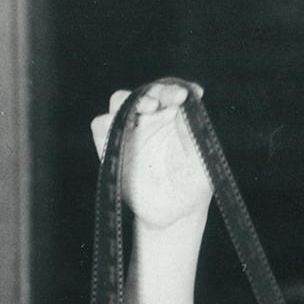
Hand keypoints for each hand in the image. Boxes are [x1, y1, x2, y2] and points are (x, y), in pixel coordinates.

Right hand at [90, 81, 211, 230]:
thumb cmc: (193, 185)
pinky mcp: (111, 146)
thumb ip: (193, 131)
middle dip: (156, 91)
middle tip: (171, 99)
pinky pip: (101, 125)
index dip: (175, 88)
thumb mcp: (202, 158)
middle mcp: (149, 118)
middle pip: (145, 92)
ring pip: (120, 101)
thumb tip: (188, 102)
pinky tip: (119, 124)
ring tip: (150, 107)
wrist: (175, 214)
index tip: (186, 94)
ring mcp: (128, 130)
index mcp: (172, 116)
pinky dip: (107, 121)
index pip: (169, 92)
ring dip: (132, 100)